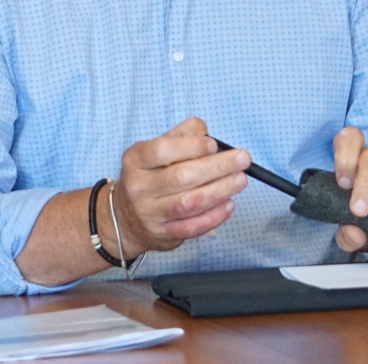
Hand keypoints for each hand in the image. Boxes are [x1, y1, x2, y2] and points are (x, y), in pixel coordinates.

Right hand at [108, 117, 249, 254]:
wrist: (125, 218)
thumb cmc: (149, 176)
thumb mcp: (155, 149)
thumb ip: (181, 135)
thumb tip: (205, 133)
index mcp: (136, 160)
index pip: (162, 150)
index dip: (191, 146)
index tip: (214, 145)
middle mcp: (139, 187)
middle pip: (181, 177)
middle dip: (217, 167)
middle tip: (242, 160)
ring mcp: (150, 213)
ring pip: (189, 203)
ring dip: (220, 191)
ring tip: (240, 180)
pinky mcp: (163, 234)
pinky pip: (192, 227)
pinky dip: (214, 217)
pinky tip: (229, 204)